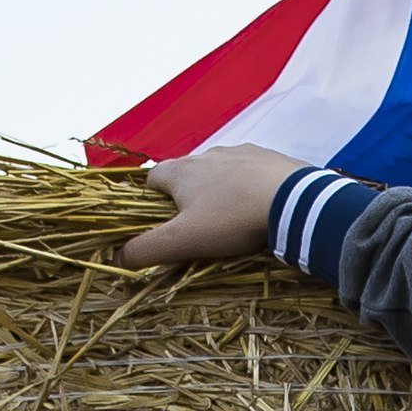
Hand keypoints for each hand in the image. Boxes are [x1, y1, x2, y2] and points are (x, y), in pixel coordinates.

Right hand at [119, 143, 301, 266]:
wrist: (293, 200)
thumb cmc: (231, 218)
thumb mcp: (183, 241)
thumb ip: (147, 249)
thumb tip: (118, 258)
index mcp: (182, 171)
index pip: (152, 177)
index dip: (150, 199)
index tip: (160, 221)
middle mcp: (208, 154)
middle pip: (187, 174)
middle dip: (187, 197)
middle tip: (198, 226)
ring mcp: (241, 152)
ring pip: (220, 171)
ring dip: (220, 190)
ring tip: (232, 218)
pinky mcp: (271, 157)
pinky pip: (251, 171)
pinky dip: (249, 186)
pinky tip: (260, 207)